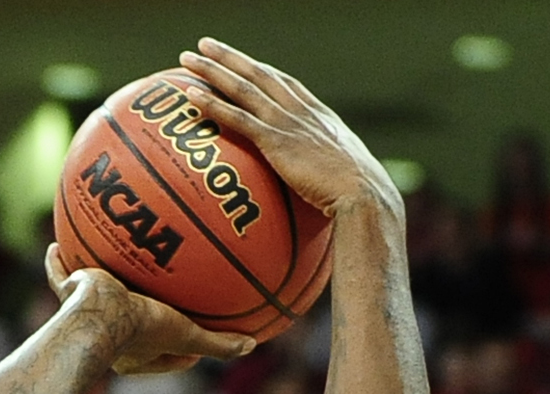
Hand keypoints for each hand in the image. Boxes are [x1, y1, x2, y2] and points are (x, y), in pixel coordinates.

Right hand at [44, 244, 253, 375]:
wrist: (97, 316)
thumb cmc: (140, 328)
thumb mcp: (185, 334)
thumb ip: (216, 342)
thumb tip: (251, 345)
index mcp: (135, 353)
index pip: (163, 355)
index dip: (181, 350)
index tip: (197, 336)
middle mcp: (108, 336)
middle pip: (127, 322)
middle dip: (139, 310)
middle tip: (157, 297)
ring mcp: (85, 313)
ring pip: (93, 297)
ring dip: (98, 284)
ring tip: (107, 264)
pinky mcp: (70, 293)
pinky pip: (61, 275)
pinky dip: (58, 263)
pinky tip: (56, 244)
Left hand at [179, 38, 399, 219]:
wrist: (363, 193)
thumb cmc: (355, 193)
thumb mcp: (341, 170)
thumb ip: (322, 165)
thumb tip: (316, 179)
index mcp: (317, 113)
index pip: (283, 82)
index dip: (259, 69)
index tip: (241, 59)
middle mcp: (300, 110)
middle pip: (258, 74)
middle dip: (229, 57)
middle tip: (203, 44)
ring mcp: (287, 123)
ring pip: (242, 88)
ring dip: (212, 71)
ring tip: (186, 59)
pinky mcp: (276, 141)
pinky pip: (237, 117)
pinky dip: (212, 103)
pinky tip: (190, 94)